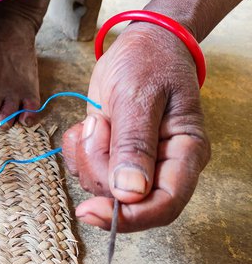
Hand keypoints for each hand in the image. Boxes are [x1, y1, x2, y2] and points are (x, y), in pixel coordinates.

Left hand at [62, 23, 210, 231]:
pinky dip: (77, 150)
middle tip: (100, 125)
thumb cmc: (149, 62)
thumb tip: (129, 193)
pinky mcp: (111, 159)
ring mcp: (135, 165)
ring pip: (99, 185)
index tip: (91, 211)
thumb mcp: (139, 96)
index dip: (129, 218)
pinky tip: (90, 124)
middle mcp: (162, 167)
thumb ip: (134, 144)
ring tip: (100, 119)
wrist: (140, 46)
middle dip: (99, 167)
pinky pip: (84, 171)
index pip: (164, 205)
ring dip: (87, 154)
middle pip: (123, 199)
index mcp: (185, 154)